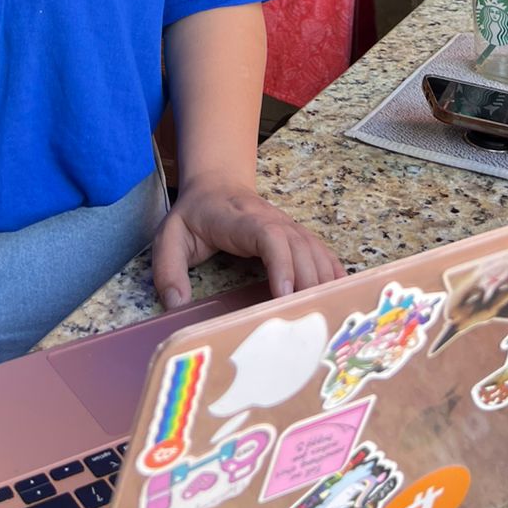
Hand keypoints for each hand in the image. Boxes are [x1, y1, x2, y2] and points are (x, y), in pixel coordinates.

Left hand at [152, 175, 343, 308]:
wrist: (216, 183)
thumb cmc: (194, 214)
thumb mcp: (168, 236)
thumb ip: (168, 268)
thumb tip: (176, 305)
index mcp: (241, 220)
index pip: (270, 235)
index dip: (282, 264)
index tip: (284, 295)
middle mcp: (272, 220)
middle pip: (300, 248)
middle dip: (308, 284)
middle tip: (306, 323)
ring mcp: (289, 227)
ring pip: (316, 252)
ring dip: (324, 283)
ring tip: (325, 319)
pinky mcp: (298, 237)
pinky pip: (323, 255)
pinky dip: (334, 276)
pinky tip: (339, 300)